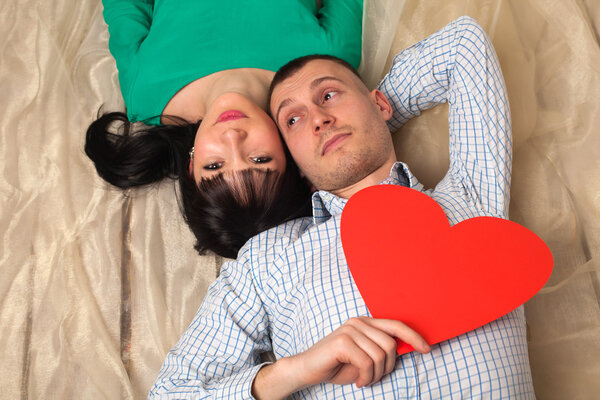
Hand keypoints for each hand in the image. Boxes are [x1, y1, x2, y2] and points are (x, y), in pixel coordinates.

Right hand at [291, 317, 429, 388]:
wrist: (307, 369)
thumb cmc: (337, 365)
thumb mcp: (364, 357)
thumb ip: (381, 350)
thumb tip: (407, 349)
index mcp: (365, 323)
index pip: (396, 325)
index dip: (414, 337)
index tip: (427, 349)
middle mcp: (358, 322)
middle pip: (391, 345)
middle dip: (388, 367)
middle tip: (374, 377)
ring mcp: (350, 330)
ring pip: (380, 356)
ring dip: (376, 375)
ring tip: (365, 379)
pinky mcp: (342, 342)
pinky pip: (367, 363)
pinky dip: (366, 377)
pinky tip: (359, 381)